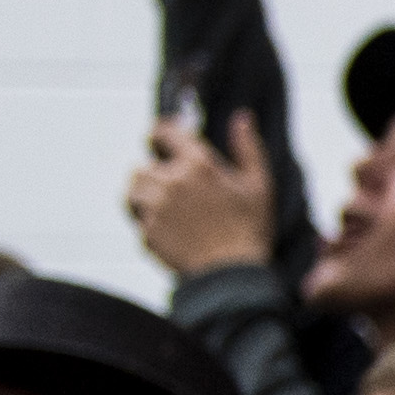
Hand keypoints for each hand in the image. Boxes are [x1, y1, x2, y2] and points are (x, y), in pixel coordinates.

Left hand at [128, 111, 276, 278]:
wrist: (233, 276)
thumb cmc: (250, 230)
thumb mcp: (260, 185)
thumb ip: (248, 147)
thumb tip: (242, 118)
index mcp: (198, 164)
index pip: (163, 132)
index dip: (161, 134)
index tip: (162, 140)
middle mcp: (171, 181)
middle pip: (143, 165)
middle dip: (155, 175)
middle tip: (175, 190)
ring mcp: (156, 207)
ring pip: (134, 190)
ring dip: (145, 196)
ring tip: (167, 209)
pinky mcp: (147, 232)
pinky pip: (139, 219)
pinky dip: (150, 223)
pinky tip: (172, 232)